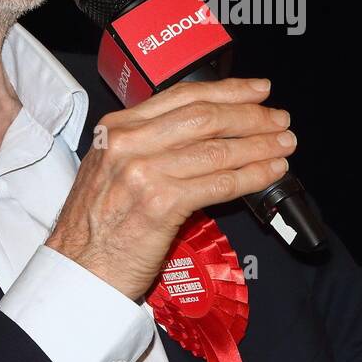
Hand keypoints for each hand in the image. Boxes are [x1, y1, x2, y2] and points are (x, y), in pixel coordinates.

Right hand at [45, 78, 296, 301]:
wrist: (77, 271)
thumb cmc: (96, 227)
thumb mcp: (110, 168)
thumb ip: (148, 145)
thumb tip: (205, 135)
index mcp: (116, 128)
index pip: (182, 96)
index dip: (228, 90)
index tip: (258, 90)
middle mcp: (128, 143)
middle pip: (204, 117)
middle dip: (251, 115)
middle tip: (279, 119)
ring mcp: (143, 172)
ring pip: (217, 149)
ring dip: (259, 146)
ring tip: (284, 145)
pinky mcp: (161, 204)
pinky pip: (219, 184)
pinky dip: (251, 176)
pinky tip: (270, 173)